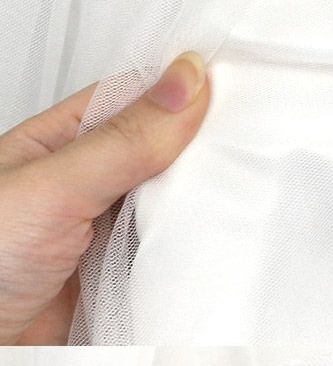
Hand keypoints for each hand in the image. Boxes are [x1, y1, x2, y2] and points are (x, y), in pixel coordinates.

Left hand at [0, 52, 209, 344]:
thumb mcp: (54, 186)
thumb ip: (121, 142)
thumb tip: (182, 87)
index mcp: (62, 142)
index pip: (136, 101)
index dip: (184, 95)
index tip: (234, 96)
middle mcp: (86, 184)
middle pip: (161, 156)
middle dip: (200, 157)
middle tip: (245, 155)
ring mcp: (105, 233)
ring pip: (169, 209)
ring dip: (197, 212)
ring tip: (233, 203)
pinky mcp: (120, 278)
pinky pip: (167, 259)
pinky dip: (188, 257)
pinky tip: (206, 251)